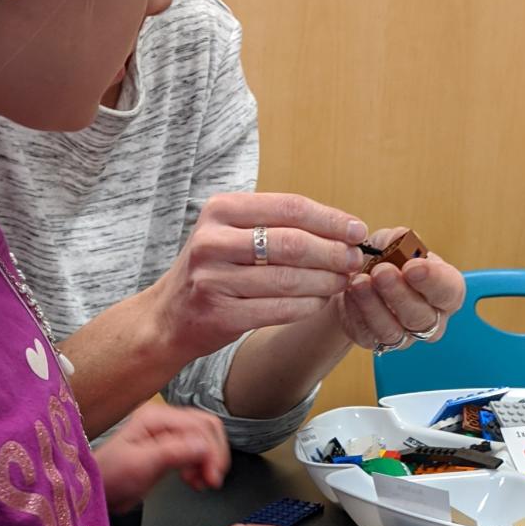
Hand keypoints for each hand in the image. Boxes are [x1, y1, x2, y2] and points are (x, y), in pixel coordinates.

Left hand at [94, 404, 229, 513]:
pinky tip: (195, 480)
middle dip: (214, 455)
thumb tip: (204, 447)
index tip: (212, 477)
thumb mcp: (141, 465)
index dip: (211, 451)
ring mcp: (167, 433)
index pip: (199, 426)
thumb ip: (174, 453)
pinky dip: (201, 466)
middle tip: (212, 480)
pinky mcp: (170, 449)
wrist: (99, 491)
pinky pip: (196, 452)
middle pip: (206, 428)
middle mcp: (164, 420)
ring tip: (202, 482)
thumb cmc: (111, 477)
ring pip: (204, 441)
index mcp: (156, 417)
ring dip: (209, 462)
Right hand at [149, 193, 368, 360]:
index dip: (330, 220)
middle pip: (292, 243)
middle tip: (354, 260)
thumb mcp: (231, 235)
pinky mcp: (220, 314)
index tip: (357, 230)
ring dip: (325, 282)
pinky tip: (320, 302)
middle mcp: (213, 242)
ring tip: (342, 282)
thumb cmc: (211, 272)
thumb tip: (340, 230)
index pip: (288, 208)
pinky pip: (277, 310)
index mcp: (220, 211)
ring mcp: (214, 279)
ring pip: (288, 279)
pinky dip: (306, 307)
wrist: (167, 317)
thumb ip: (275, 227)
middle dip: (332, 253)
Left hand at [333, 227, 465, 352]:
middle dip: (399, 293)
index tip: (412, 266)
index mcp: (444, 290)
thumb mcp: (391, 242)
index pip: (450, 290)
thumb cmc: (384, 260)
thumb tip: (399, 237)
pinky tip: (350, 294)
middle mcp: (430, 318)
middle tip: (381, 271)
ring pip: (394, 331)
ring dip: (374, 306)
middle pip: (422, 316)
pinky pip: (369, 334)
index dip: (433, 280)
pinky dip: (357, 313)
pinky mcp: (377, 343)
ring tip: (359, 282)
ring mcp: (405, 336)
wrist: (355, 280)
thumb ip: (397, 239)